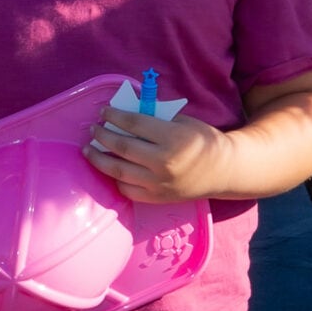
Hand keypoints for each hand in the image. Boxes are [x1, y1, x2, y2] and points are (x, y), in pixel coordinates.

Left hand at [85, 107, 230, 202]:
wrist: (222, 172)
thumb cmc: (203, 140)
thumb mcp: (183, 121)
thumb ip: (156, 117)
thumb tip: (126, 111)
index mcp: (172, 138)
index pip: (134, 124)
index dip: (115, 116)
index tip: (104, 111)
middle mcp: (163, 162)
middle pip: (123, 147)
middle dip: (103, 136)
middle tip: (93, 129)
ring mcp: (159, 183)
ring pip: (119, 171)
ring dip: (99, 159)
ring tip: (89, 149)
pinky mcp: (157, 198)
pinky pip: (128, 190)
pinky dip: (115, 179)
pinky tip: (109, 169)